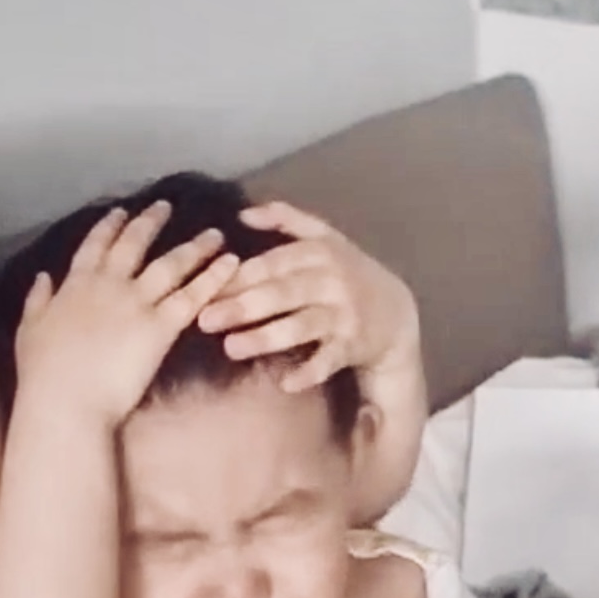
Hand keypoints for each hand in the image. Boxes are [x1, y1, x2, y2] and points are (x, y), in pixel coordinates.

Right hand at [14, 201, 240, 424]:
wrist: (67, 401)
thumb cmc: (43, 374)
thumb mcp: (29, 330)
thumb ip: (38, 300)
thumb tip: (43, 277)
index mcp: (76, 284)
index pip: (95, 245)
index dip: (110, 226)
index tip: (121, 211)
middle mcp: (109, 284)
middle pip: (135, 244)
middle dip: (151, 222)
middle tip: (167, 206)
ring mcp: (137, 302)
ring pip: (171, 264)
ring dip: (195, 246)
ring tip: (215, 234)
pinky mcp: (161, 327)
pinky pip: (192, 296)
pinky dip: (213, 277)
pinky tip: (231, 264)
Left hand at [194, 200, 419, 391]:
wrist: (395, 311)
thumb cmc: (347, 273)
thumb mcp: (324, 238)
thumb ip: (286, 220)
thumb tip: (243, 213)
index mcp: (318, 252)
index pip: (271, 264)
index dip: (236, 276)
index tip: (203, 288)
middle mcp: (331, 280)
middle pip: (282, 293)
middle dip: (242, 306)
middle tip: (205, 320)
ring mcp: (344, 314)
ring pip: (301, 325)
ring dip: (266, 337)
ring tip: (231, 348)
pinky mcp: (353, 345)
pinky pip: (329, 360)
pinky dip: (310, 371)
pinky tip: (286, 384)